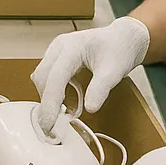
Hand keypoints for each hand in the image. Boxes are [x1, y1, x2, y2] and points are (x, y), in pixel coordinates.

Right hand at [31, 16, 150, 131]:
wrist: (124, 38)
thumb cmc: (120, 50)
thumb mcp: (115, 71)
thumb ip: (101, 89)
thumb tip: (90, 109)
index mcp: (72, 46)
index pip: (55, 78)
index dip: (50, 103)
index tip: (49, 125)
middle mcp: (59, 46)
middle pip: (42, 77)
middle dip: (46, 102)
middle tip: (52, 126)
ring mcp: (56, 50)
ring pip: (42, 77)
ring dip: (48, 96)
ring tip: (60, 114)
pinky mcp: (57, 57)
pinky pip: (47, 75)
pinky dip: (52, 91)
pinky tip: (63, 101)